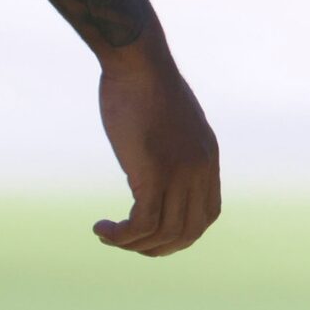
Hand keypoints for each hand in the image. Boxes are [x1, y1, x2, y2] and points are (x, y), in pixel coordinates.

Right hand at [92, 30, 221, 256]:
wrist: (137, 61)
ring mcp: (180, 171)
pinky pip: (143, 223)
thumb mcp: (170, 120)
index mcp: (207, 158)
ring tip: (107, 235)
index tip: (151, 232)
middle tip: (126, 242)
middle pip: (189, 232)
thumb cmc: (144, 84)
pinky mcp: (154, 171)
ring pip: (164, 233)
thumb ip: (171, 145)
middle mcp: (200, 168)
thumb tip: (156, 159)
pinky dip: (121, 236)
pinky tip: (101, 229)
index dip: (181, 233)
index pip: (208, 214)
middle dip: (157, 247)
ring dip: (133, 244)